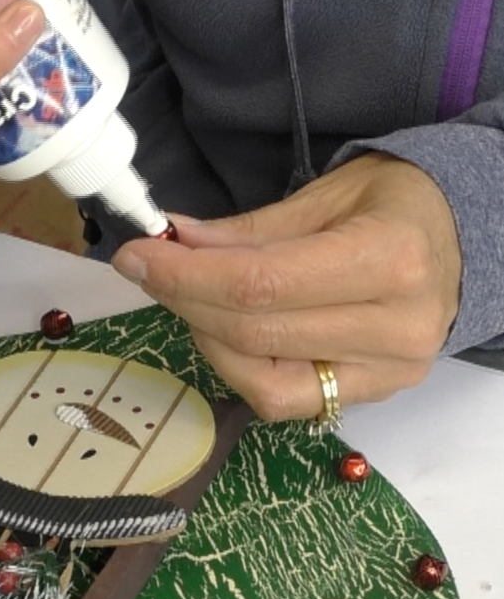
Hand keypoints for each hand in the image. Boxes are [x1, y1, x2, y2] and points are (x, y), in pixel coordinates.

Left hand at [111, 153, 461, 421]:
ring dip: (206, 339)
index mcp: (389, 259)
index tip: (137, 256)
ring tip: (191, 299)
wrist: (461, 244)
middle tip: (149, 270)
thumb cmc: (395, 206)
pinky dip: (239, 370)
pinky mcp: (372, 397)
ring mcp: (387, 373)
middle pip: (256, 333)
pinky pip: (284, 402)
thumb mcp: (326, 196)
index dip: (185, 275)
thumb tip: (173, 242)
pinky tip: (224, 334)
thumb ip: (248, 230)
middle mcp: (395, 327)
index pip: (261, 284)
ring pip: (263, 382)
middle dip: (184, 301)